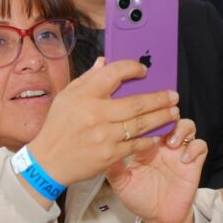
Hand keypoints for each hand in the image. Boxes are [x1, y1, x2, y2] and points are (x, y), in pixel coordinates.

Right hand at [27, 58, 180, 187]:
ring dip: (161, 117)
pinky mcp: (110, 154)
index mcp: (84, 95)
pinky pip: (136, 144)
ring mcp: (104, 135)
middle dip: (160, 98)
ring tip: (173, 112)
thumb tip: (105, 61)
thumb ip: (88, 78)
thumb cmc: (58, 126)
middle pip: (137, 102)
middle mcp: (96, 113)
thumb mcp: (67, 96)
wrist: (48, 161)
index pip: (114, 73)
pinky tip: (159, 133)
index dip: (132, 68)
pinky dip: (150, 138)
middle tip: (174, 95)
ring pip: (141, 124)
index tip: (144, 70)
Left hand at [106, 119, 207, 222]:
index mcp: (145, 144)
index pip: (146, 120)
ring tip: (171, 143)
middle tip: (161, 118)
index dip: (144, 113)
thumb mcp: (122, 183)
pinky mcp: (193, 162)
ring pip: (187, 126)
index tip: (138, 113)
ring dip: (181, 129)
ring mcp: (179, 151)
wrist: (159, 217)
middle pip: (168, 117)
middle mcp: (163, 144)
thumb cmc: (139, 198)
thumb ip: (113, 167)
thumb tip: (100, 151)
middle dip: (166, 113)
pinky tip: (184, 159)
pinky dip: (194, 148)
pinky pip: (200, 146)